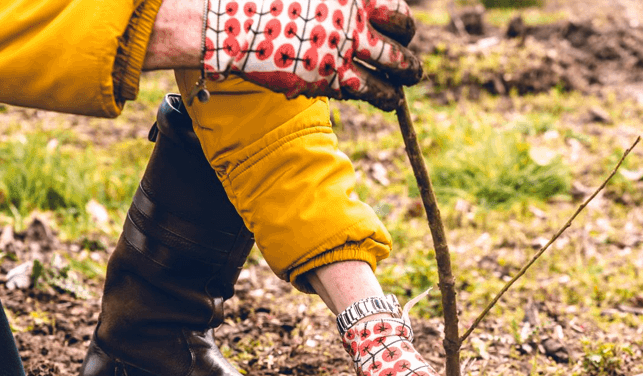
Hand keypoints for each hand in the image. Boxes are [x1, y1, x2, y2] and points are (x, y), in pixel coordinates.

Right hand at [203, 0, 422, 110]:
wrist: (231, 21)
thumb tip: (357, 3)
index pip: (398, 15)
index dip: (402, 25)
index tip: (398, 30)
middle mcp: (352, 26)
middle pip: (398, 50)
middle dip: (409, 64)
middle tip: (412, 70)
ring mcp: (340, 55)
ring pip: (390, 77)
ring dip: (399, 85)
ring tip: (400, 91)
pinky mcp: (325, 80)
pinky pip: (365, 92)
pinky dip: (378, 96)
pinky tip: (383, 99)